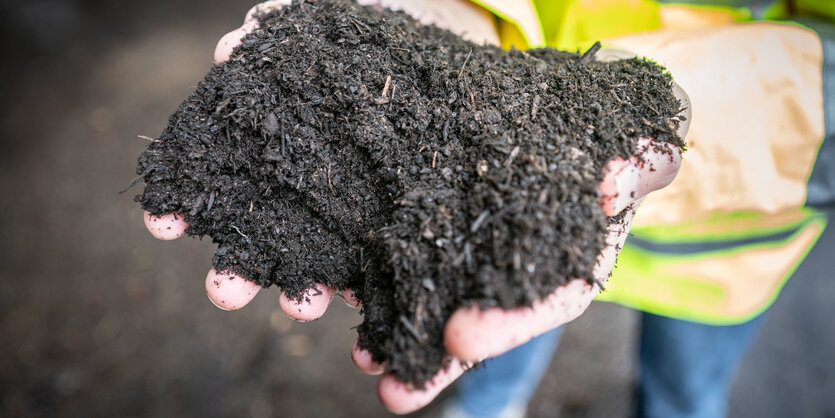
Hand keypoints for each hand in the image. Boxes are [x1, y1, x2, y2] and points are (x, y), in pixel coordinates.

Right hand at [144, 0, 495, 318]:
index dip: (184, 206)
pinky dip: (370, 296)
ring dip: (301, 294)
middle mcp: (302, 196)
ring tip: (300, 307)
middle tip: (225, 292)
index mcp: (271, 156)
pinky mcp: (395, 234)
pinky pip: (380, 271)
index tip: (162, 221)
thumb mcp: (324, 33)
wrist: (439, 68)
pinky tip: (363, 312)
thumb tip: (235, 47)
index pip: (219, 187)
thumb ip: (276, 39)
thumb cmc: (370, 49)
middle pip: (260, 241)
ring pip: (316, 267)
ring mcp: (347, 220)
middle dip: (238, 272)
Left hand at [358, 137, 682, 413]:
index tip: (463, 337)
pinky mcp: (443, 219)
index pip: (546, 298)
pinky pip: (409, 248)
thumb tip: (612, 183)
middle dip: (437, 358)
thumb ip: (637, 165)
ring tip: (364, 359)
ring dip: (398, 332)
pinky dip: (380, 276)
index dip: (507, 321)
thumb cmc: (612, 135)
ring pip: (438, 293)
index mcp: (572, 258)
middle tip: (395, 394)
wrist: (570, 118)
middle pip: (480, 316)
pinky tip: (346, 297)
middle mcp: (519, 263)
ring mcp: (477, 244)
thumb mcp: (641, 141)